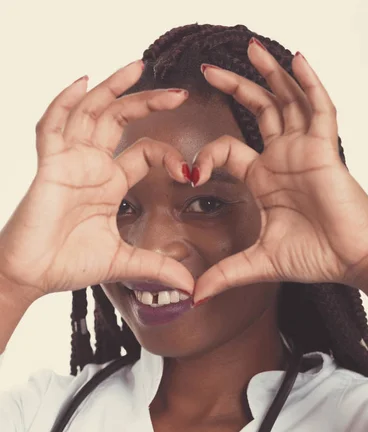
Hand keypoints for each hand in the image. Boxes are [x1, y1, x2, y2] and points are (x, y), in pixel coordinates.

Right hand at [0, 62, 193, 301]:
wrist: (34, 275)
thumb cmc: (69, 263)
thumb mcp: (124, 262)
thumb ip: (157, 267)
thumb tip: (191, 286)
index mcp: (110, 184)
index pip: (145, 152)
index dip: (169, 156)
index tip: (190, 173)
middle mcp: (92, 166)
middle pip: (120, 120)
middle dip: (148, 102)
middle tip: (179, 93)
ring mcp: (70, 162)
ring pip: (90, 112)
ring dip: (112, 89)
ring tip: (137, 67)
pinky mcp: (49, 166)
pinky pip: (53, 126)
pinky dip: (64, 103)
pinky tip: (81, 83)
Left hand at [191, 39, 367, 303]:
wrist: (349, 260)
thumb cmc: (314, 256)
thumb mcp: (258, 263)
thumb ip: (225, 275)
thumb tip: (194, 296)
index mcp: (263, 178)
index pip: (227, 148)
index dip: (206, 154)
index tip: (190, 172)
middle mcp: (281, 158)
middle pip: (256, 111)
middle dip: (234, 88)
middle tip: (207, 71)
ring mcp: (303, 149)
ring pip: (286, 101)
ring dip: (270, 74)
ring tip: (251, 49)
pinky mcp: (325, 149)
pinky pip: (319, 108)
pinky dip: (309, 85)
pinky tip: (298, 61)